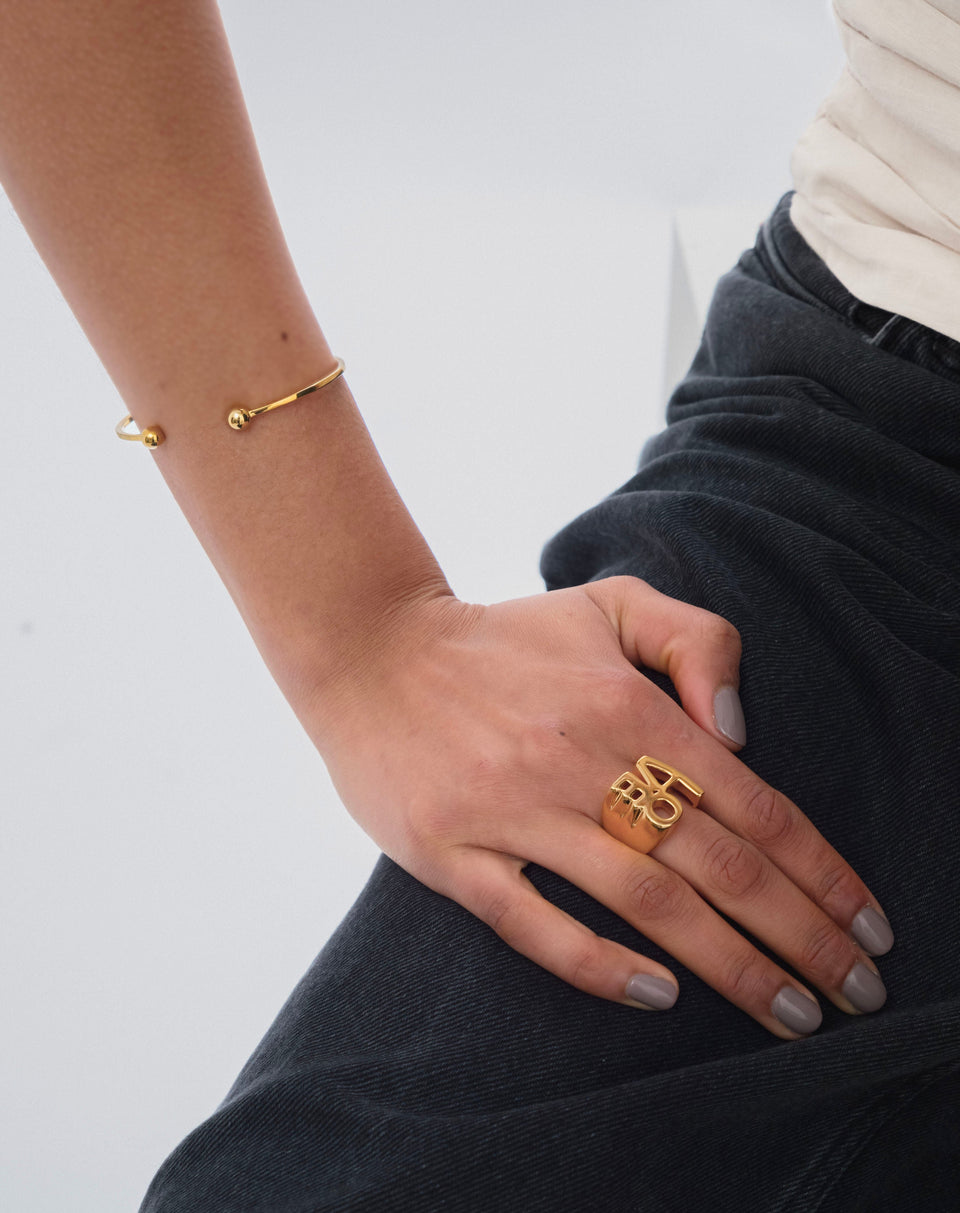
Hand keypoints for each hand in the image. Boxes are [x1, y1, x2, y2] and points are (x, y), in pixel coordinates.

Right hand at [304, 576, 891, 1039]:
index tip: (868, 928)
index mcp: (624, 703)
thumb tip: (738, 733)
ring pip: (641, 901)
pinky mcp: (452, 853)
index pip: (750, 803)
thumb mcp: (609, 602)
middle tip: (855, 995)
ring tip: (789, 1013)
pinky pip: (533, 924)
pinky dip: (599, 966)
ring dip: (727, 965)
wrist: (371, 651)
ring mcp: (511, 812)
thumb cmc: (503, 638)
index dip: (820, 872)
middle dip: (798, 935)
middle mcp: (576, 760)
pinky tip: (660, 995)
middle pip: (713, 864)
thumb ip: (697, 640)